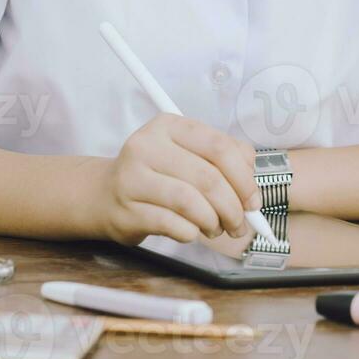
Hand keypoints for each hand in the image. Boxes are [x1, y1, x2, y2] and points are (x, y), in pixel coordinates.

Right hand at [94, 114, 261, 244]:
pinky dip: (192, 233)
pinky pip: (173, 225)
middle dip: (233, 207)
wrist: (104, 194)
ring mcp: (132, 178)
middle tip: (239, 224)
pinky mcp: (126, 210)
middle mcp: (146, 146)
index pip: (219, 146)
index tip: (253, 200)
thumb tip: (251, 192)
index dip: (244, 177)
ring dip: (212, 222)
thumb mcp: (188, 154)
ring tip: (215, 229)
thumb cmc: (158, 175)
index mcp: (169, 125)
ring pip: (190, 202)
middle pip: (208, 178)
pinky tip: (191, 231)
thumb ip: (225, 160)